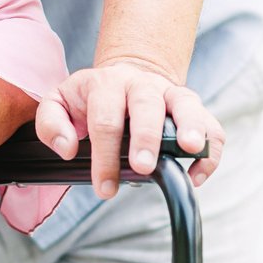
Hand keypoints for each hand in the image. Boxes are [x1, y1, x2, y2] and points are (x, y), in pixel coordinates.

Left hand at [35, 57, 225, 197]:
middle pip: (146, 106)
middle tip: (143, 167)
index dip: (104, 155)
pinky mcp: (191, 106)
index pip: (105, 119)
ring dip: (189, 126)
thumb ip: (51, 123)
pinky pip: (210, 124)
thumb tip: (67, 148)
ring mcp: (170, 93)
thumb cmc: (91, 99)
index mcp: (106, 84)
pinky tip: (197, 173)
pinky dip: (210, 147)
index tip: (104, 187)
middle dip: (146, 137)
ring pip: (185, 104)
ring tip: (189, 150)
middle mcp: (141, 84)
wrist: (125, 76)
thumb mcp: (60, 102)